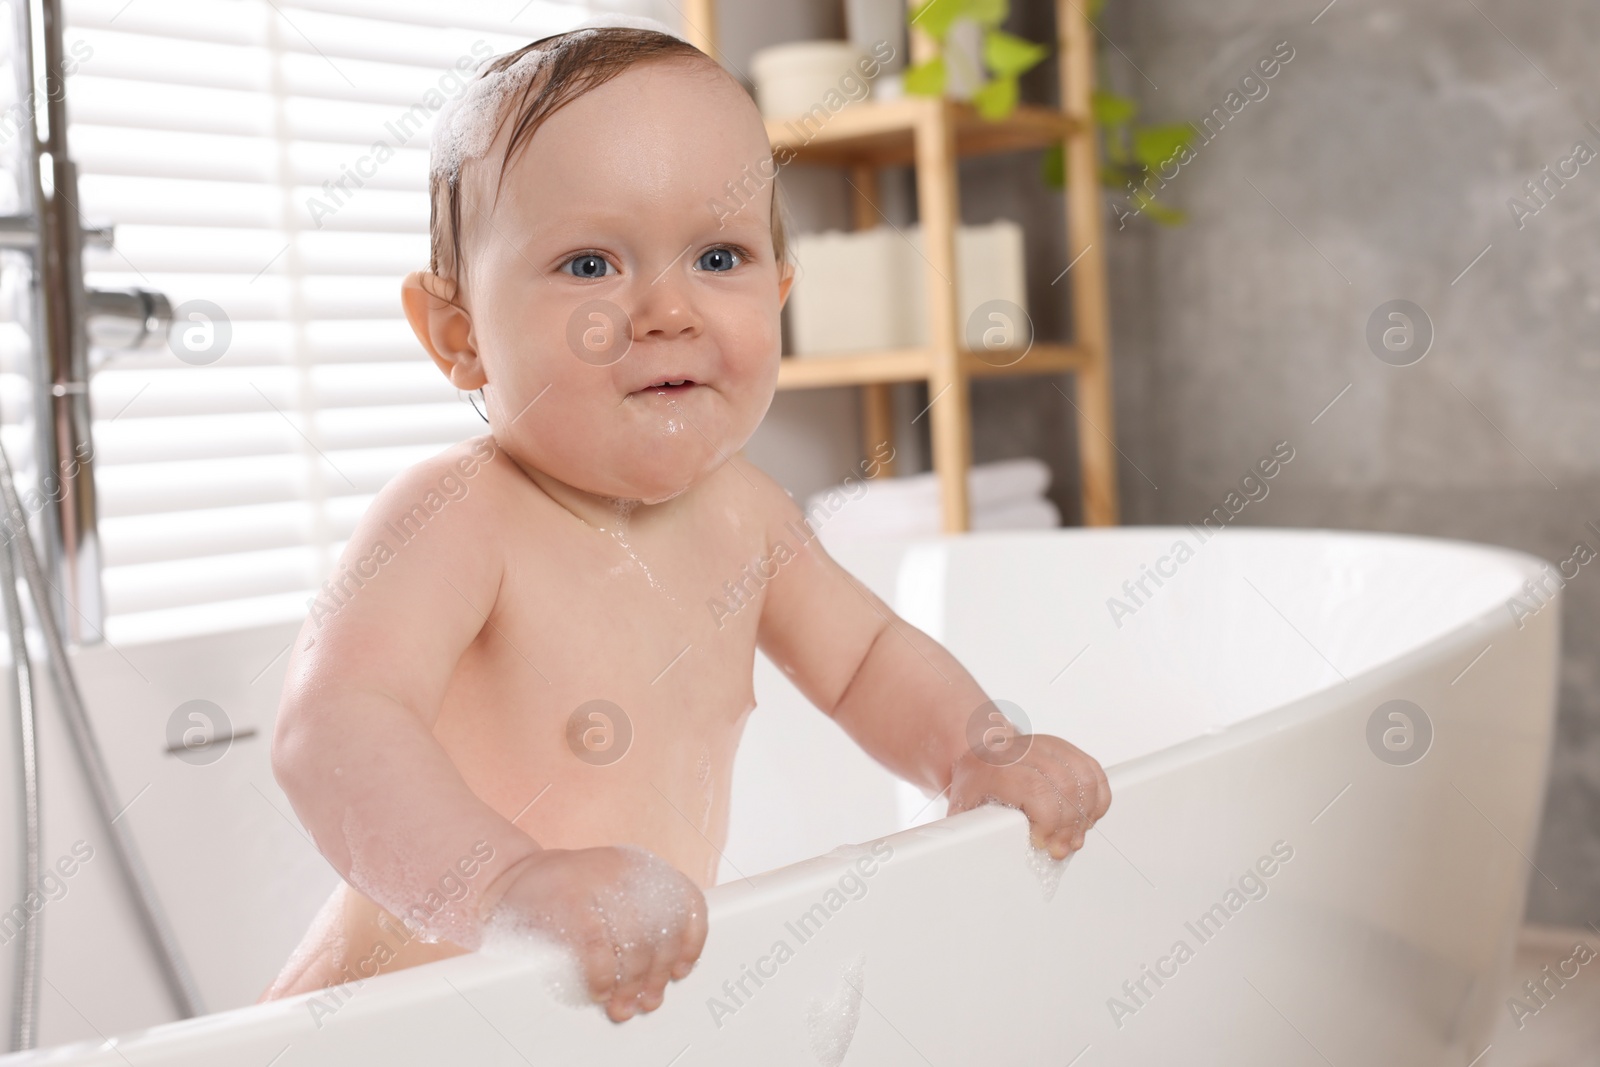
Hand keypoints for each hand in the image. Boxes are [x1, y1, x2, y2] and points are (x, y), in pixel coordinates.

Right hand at [478, 845, 707, 1021]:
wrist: (505, 879)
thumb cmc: (559, 896)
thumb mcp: (605, 895)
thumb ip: (635, 921)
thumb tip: (659, 976)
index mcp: (639, 867)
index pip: (686, 900)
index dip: (691, 941)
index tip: (681, 970)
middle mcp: (624, 870)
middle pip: (661, 930)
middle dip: (656, 976)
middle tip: (649, 1001)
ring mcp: (597, 882)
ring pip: (635, 943)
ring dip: (631, 985)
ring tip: (623, 1006)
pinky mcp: (570, 899)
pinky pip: (598, 948)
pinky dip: (603, 978)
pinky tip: (599, 991)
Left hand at [947, 732, 1110, 858]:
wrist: (980, 749)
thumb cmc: (975, 781)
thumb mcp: (964, 804)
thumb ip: (975, 828)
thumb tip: (981, 857)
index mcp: (999, 766)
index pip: (1036, 790)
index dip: (1047, 821)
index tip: (1040, 843)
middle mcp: (1027, 752)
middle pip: (1064, 787)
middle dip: (1067, 826)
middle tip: (1060, 849)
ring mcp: (1049, 747)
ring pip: (1083, 779)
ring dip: (1085, 815)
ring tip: (1074, 837)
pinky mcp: (1065, 748)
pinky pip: (1093, 771)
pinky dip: (1097, 798)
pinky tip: (1087, 817)